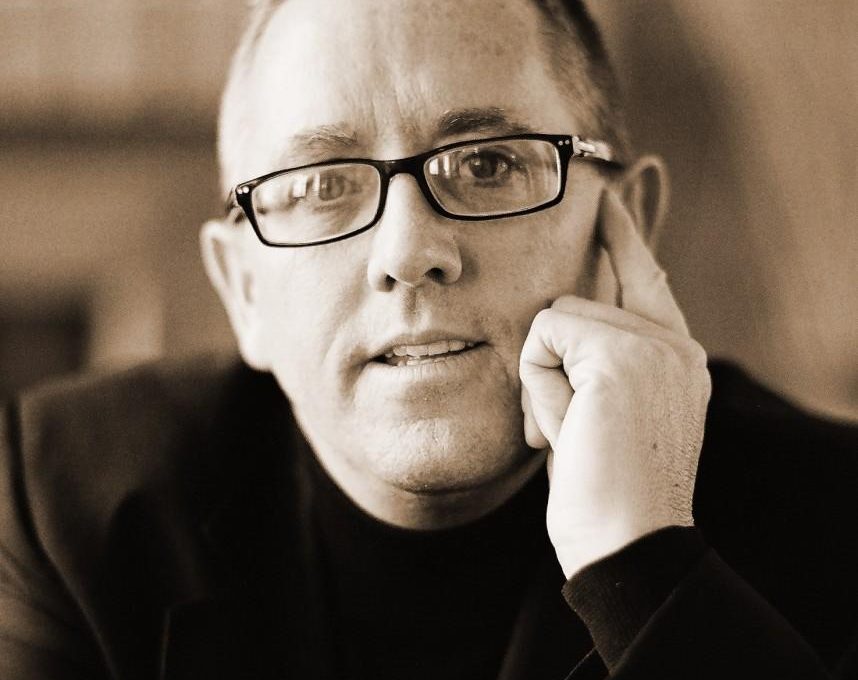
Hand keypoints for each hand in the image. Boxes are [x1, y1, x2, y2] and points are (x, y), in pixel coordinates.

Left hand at [519, 191, 710, 578]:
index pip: (645, 278)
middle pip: (575, 304)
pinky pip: (544, 334)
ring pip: (555, 319)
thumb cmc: (604, 491)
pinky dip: (539, 384)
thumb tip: (554, 321)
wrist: (625, 544)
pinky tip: (567, 430)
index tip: (606, 196)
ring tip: (574, 435)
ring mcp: (655, 345)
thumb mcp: (600, 416)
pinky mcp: (622, 354)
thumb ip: (594, 363)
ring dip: (545, 383)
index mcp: (676, 358)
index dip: (623, 236)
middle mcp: (675, 344)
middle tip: (575, 432)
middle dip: (552, 368)